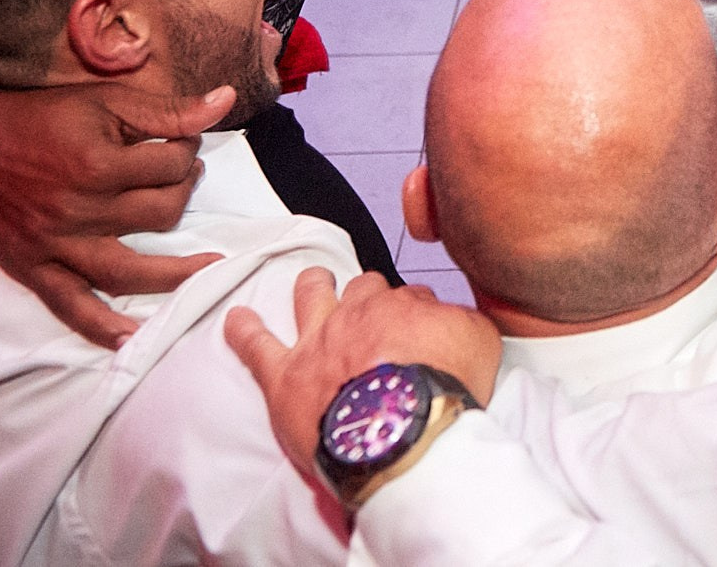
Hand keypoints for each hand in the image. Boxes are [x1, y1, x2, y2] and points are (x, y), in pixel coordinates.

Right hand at [0, 83, 234, 348]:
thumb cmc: (37, 118)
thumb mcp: (104, 100)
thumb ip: (168, 109)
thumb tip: (226, 101)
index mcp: (97, 165)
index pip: (172, 165)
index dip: (187, 148)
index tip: (181, 142)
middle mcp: (78, 210)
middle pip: (160, 214)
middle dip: (182, 191)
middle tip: (183, 177)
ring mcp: (55, 245)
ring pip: (128, 269)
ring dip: (174, 274)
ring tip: (210, 267)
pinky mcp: (32, 267)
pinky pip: (70, 306)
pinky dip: (100, 327)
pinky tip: (130, 339)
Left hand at [226, 268, 501, 476]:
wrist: (399, 436)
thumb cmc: (441, 394)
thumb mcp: (479, 342)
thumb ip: (461, 319)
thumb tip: (449, 315)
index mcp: (401, 306)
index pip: (409, 295)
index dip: (417, 310)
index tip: (421, 327)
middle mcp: (356, 315)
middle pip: (361, 288)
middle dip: (368, 292)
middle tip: (374, 306)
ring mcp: (316, 343)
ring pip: (310, 296)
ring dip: (313, 286)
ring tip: (313, 281)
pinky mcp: (284, 379)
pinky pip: (256, 346)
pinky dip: (245, 330)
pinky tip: (237, 319)